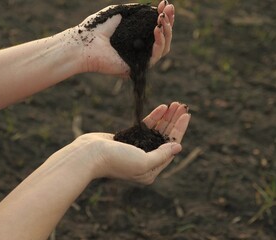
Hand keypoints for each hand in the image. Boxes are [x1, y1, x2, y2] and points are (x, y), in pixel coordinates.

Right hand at [73, 102, 189, 184]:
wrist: (89, 155)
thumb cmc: (115, 161)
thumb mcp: (143, 161)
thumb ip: (162, 155)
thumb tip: (178, 147)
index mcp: (151, 171)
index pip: (171, 148)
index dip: (179, 130)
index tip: (187, 116)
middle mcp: (145, 161)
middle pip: (165, 138)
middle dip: (174, 121)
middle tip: (182, 105)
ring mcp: (136, 149)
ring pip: (156, 130)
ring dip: (166, 117)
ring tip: (175, 104)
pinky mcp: (127, 139)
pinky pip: (144, 127)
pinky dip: (153, 117)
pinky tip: (162, 107)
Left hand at [75, 1, 174, 75]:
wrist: (83, 44)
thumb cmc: (95, 29)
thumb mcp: (117, 13)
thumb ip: (134, 11)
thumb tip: (151, 8)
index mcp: (134, 37)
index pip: (155, 28)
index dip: (163, 16)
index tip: (165, 3)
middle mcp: (138, 49)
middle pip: (164, 38)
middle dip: (169, 21)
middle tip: (169, 8)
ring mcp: (139, 59)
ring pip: (164, 47)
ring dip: (167, 31)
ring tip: (162, 19)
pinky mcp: (137, 68)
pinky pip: (156, 57)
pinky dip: (159, 42)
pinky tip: (157, 29)